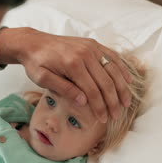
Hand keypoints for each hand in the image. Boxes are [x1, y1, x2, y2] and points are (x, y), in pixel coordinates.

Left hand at [0, 27, 132, 122]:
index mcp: (72, 64)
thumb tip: (83, 102)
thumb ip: (63, 89)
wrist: (33, 43)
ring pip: (113, 69)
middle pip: (106, 82)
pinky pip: (112, 56)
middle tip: (116, 116)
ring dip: (122, 88)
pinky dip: (122, 69)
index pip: (92, 91)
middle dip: (113, 101)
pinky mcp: (93, 44)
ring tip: (126, 103)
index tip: (103, 119)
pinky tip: (128, 81)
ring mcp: (91, 47)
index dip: (99, 107)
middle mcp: (85, 54)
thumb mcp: (42, 79)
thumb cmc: (36, 63)